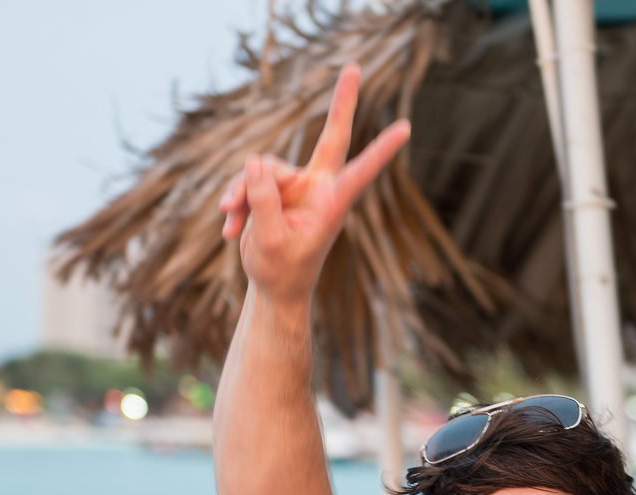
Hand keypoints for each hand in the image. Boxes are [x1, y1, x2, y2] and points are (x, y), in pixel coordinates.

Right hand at [217, 64, 411, 303]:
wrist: (273, 288)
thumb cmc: (282, 271)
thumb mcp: (270, 240)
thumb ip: (264, 201)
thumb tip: (255, 161)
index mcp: (331, 203)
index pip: (360, 171)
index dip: (381, 151)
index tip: (406, 129)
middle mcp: (317, 187)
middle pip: (331, 136)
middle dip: (342, 103)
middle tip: (354, 66)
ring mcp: (295, 186)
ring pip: (264, 168)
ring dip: (242, 194)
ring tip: (231, 221)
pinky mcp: (273, 189)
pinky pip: (248, 180)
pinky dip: (236, 202)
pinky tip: (228, 229)